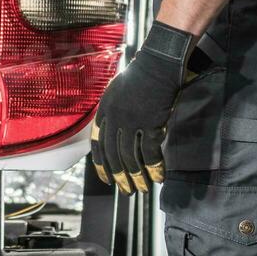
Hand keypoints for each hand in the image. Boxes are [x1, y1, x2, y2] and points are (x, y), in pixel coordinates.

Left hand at [91, 20, 195, 194]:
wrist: (158, 64)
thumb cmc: (140, 76)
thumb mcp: (116, 92)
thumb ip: (112, 113)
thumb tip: (112, 134)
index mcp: (104, 110)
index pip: (98, 144)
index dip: (101, 164)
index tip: (106, 179)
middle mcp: (114, 118)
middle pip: (113, 155)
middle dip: (120, 176)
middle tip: (126, 191)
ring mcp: (132, 121)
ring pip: (130, 157)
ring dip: (137, 176)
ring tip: (143, 189)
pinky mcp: (151, 123)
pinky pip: (150, 153)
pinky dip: (154, 167)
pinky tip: (159, 177)